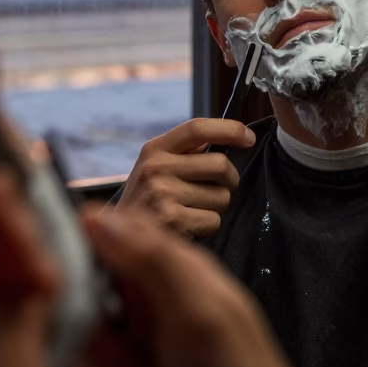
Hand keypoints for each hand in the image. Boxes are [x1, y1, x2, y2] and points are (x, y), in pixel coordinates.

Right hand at [73, 204, 319, 366]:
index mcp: (174, 268)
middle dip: (66, 286)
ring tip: (89, 356)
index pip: (115, 230)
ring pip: (78, 315)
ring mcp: (132, 339)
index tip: (45, 246)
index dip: (79, 233)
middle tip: (60, 308)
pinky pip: (80, 360)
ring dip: (70, 331)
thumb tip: (96, 214)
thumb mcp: (198, 311)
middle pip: (87, 271)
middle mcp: (149, 298)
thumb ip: (150, 261)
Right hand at [117, 118, 256, 238]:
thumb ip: (185, 150)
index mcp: (155, 149)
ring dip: (215, 206)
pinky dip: (207, 226)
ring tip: (192, 210)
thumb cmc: (146, 199)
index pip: (198, 128)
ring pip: (222, 196)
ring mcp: (163, 194)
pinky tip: (188, 226)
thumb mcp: (155, 165)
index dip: (230, 129)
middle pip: (220, 164)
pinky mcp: (172, 220)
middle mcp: (156, 167)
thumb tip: (229, 134)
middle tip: (216, 189)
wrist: (119, 238)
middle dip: (228, 180)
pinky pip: (214, 220)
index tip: (248, 138)